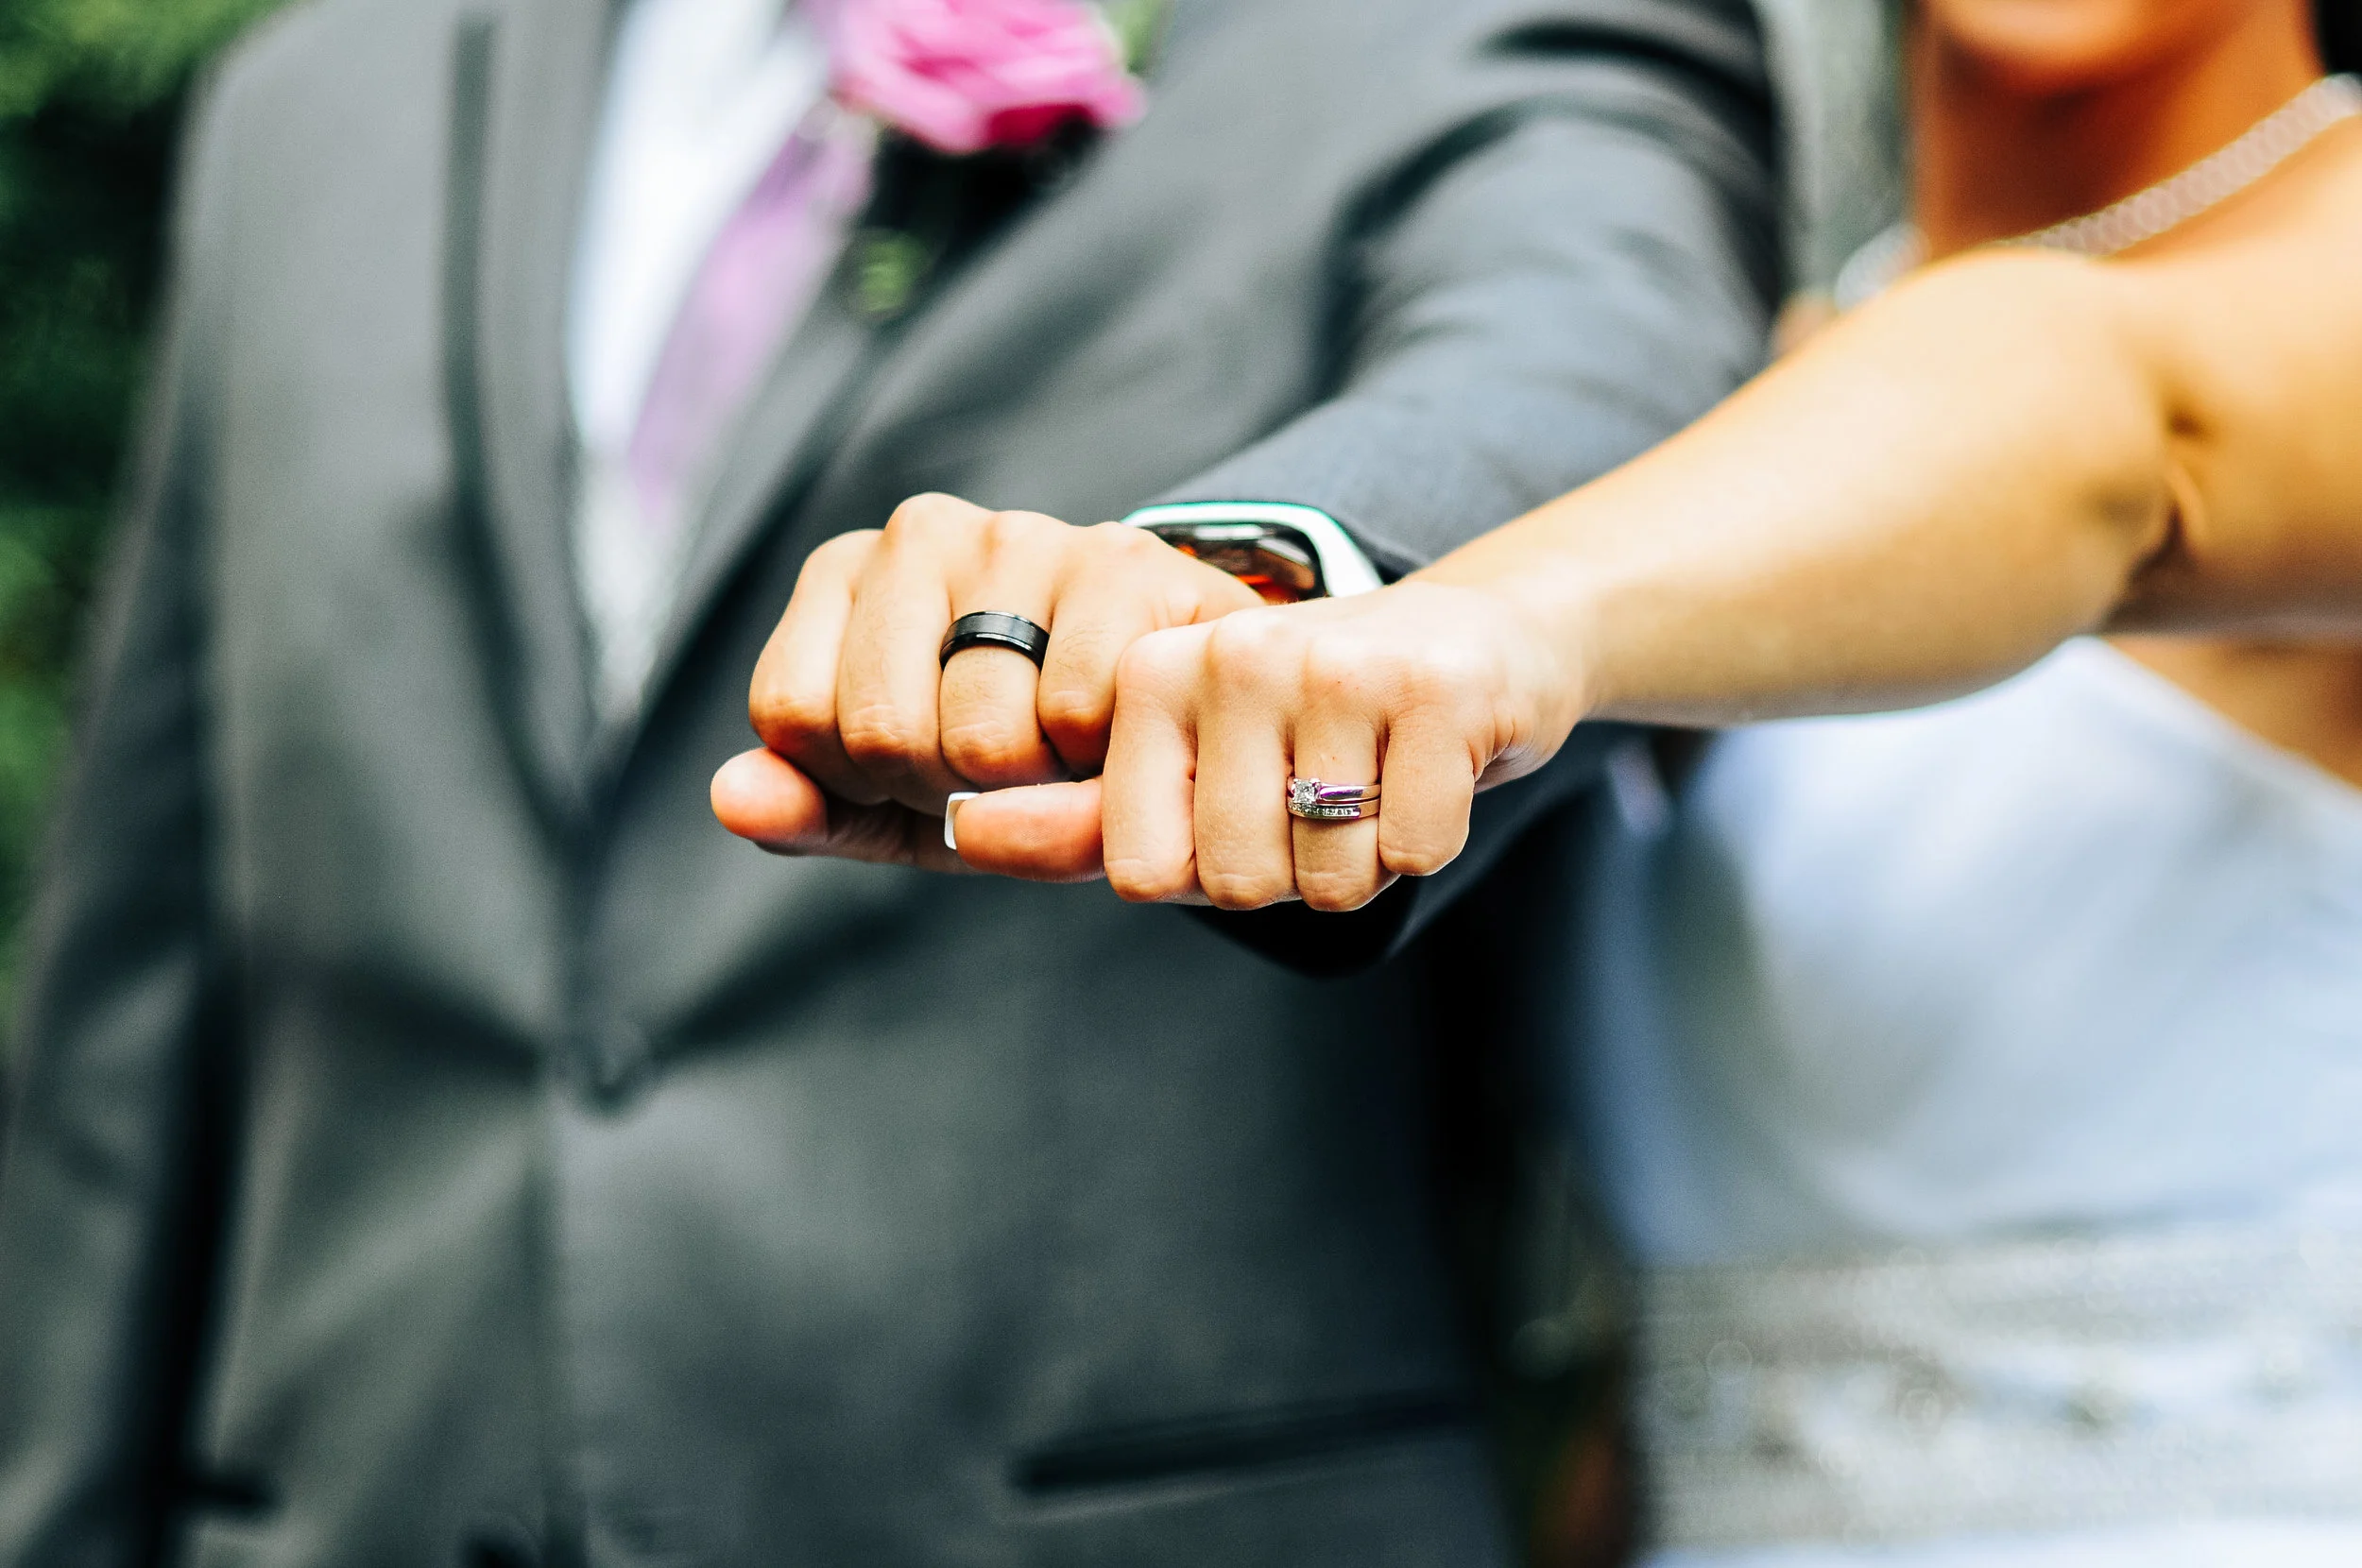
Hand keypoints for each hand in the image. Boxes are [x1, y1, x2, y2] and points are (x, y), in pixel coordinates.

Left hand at [710, 492, 1261, 868]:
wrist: (1186, 720)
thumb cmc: (1026, 758)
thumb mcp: (903, 805)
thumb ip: (811, 808)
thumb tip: (729, 796)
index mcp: (847, 574)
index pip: (794, 715)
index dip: (861, 783)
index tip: (921, 771)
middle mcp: (922, 531)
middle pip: (879, 728)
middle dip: (945, 789)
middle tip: (1003, 770)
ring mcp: (1023, 535)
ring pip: (979, 730)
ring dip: (1030, 783)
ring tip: (1062, 751)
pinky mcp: (1122, 561)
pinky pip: (1072, 715)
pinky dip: (1099, 760)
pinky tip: (1117, 730)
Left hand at [941, 579, 1580, 909]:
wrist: (1472, 648)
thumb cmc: (1307, 731)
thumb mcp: (1183, 776)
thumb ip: (1070, 821)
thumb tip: (955, 834)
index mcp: (1149, 672)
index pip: (1143, 874)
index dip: (1204, 873)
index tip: (1240, 806)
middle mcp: (1231, 654)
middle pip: (1237, 882)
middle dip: (1290, 875)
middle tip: (1321, 794)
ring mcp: (1334, 664)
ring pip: (1329, 877)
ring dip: (1362, 861)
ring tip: (1372, 779)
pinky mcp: (1433, 689)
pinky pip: (1415, 853)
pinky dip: (1428, 841)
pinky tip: (1427, 769)